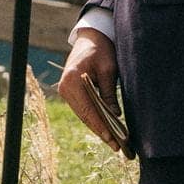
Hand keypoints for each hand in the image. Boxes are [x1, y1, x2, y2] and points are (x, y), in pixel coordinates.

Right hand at [57, 27, 126, 153]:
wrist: (91, 37)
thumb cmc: (101, 50)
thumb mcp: (109, 71)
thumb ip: (109, 94)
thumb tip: (115, 117)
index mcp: (72, 80)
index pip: (88, 110)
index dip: (101, 126)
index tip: (113, 140)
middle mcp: (65, 87)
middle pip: (85, 116)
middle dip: (101, 131)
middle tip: (117, 146)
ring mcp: (65, 90)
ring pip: (84, 115)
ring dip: (98, 127)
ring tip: (114, 141)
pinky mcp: (70, 92)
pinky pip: (83, 109)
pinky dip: (94, 118)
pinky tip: (106, 128)